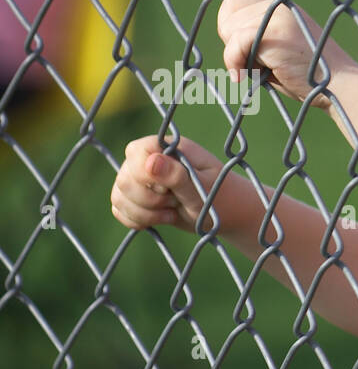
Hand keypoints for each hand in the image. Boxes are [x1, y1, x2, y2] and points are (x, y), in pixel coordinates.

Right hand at [110, 135, 224, 232]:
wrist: (227, 214)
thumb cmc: (220, 197)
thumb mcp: (203, 189)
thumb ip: (178, 176)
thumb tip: (151, 161)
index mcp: (169, 148)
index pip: (136, 151)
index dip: (146, 175)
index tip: (170, 189)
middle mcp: (150, 160)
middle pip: (124, 179)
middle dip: (149, 199)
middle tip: (176, 202)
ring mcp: (141, 179)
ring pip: (119, 195)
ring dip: (145, 213)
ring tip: (172, 213)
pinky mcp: (137, 197)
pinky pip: (119, 209)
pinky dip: (137, 220)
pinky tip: (162, 219)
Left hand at [216, 0, 357, 108]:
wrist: (340, 87)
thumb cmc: (312, 79)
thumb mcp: (279, 52)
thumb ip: (256, 40)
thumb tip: (226, 39)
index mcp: (281, 7)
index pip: (234, 3)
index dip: (231, 28)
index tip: (246, 54)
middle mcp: (278, 5)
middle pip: (227, 14)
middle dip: (232, 44)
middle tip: (254, 65)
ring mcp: (277, 16)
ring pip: (229, 29)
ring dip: (235, 56)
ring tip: (258, 72)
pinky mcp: (275, 32)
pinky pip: (236, 42)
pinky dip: (234, 62)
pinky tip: (245, 78)